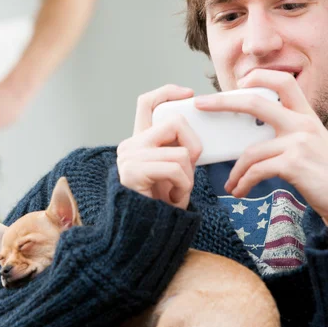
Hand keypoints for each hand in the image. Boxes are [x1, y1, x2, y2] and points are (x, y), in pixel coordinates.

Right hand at [117, 84, 201, 209]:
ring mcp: (129, 157)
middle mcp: (130, 144)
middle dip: (194, 147)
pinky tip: (172, 199)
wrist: (146, 233)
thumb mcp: (174, 170)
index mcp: (139, 141)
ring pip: (181, 152)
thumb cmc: (163, 204)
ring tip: (176, 192)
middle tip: (188, 172)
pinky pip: (175, 169)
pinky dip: (182, 188)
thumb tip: (198, 135)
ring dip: (188, 178)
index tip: (190, 94)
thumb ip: (178, 149)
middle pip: (175, 123)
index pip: (147, 103)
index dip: (168, 92)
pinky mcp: (132, 171)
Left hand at [195, 69, 327, 223]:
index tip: (238, 83)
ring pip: (251, 150)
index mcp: (306, 116)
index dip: (259, 76)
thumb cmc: (325, 176)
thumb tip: (252, 137)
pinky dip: (244, 182)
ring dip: (235, 170)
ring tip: (231, 184)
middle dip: (223, 102)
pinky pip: (257, 170)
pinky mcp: (294, 164)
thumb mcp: (311, 145)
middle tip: (203, 105)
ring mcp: (299, 143)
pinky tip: (240, 190)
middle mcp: (303, 124)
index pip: (284, 81)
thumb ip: (288, 135)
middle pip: (256, 103)